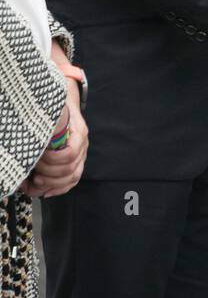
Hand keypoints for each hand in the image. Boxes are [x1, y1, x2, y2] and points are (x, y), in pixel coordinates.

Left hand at [21, 81, 88, 198]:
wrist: (66, 106)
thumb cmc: (58, 110)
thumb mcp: (55, 113)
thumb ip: (50, 124)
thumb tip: (38, 138)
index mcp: (79, 132)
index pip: (71, 153)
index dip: (53, 159)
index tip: (39, 157)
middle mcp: (83, 146)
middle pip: (71, 170)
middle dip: (49, 174)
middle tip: (34, 171)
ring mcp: (81, 155)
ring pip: (73, 178)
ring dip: (52, 184)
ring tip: (36, 183)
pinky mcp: (76, 163)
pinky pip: (72, 181)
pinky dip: (59, 189)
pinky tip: (46, 191)